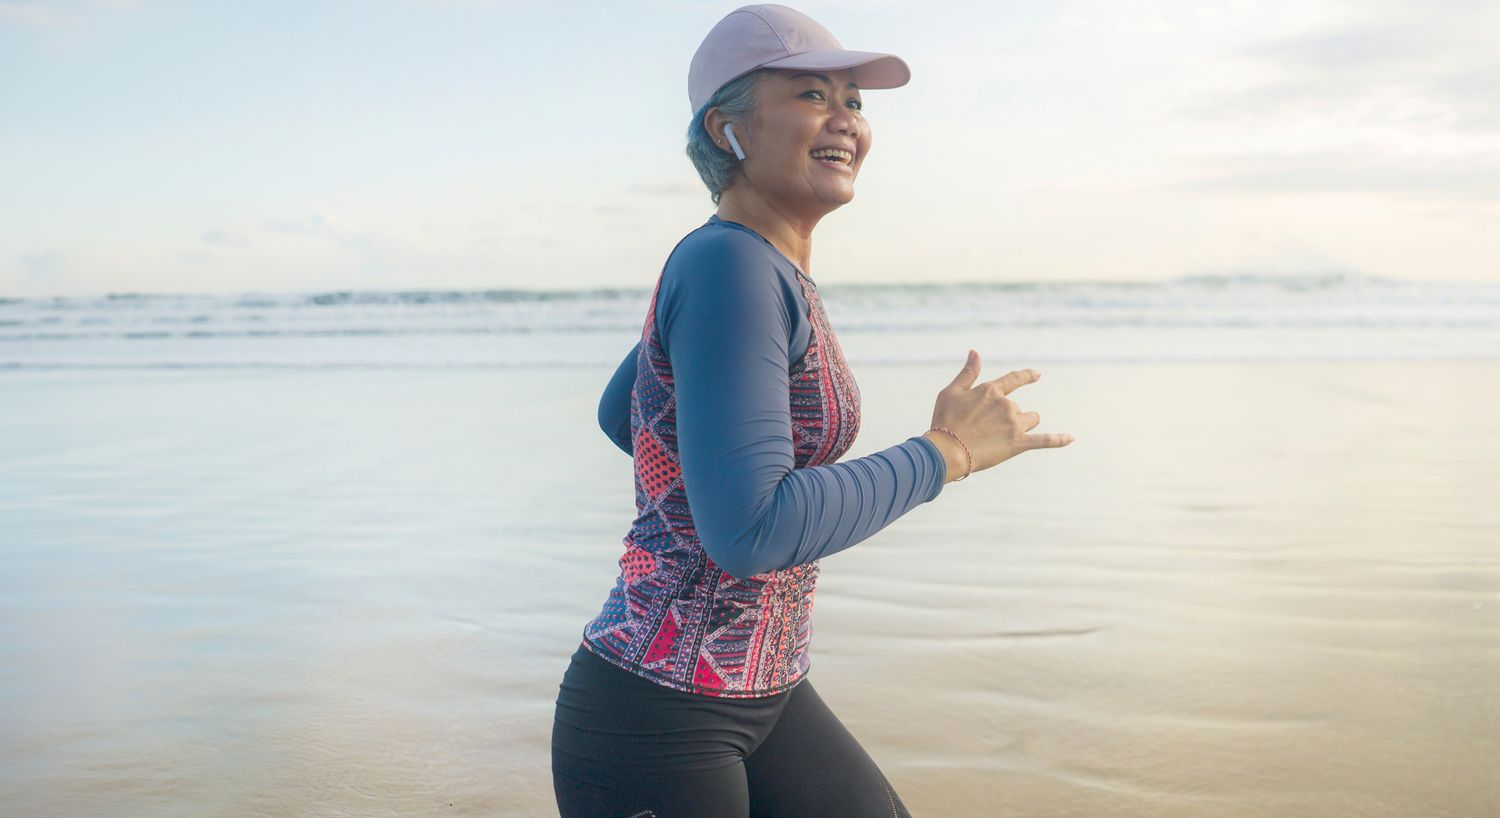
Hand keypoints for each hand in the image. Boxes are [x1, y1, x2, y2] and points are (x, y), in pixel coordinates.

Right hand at [922, 349, 1073, 481]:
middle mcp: (1006, 405)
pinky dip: (1059, 439)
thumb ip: (968, 372)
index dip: (1027, 376)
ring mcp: (1014, 424)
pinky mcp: (1018, 444)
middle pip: (1018, 408)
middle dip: (1007, 417)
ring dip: (1022, 425)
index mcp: (991, 390)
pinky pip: (1045, 440)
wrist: (947, 451)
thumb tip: (974, 351)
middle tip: (984, 431)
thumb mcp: (951, 392)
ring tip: (1001, 438)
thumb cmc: (945, 421)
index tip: (1037, 374)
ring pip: (1030, 420)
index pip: (1014, 379)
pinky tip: (1071, 438)